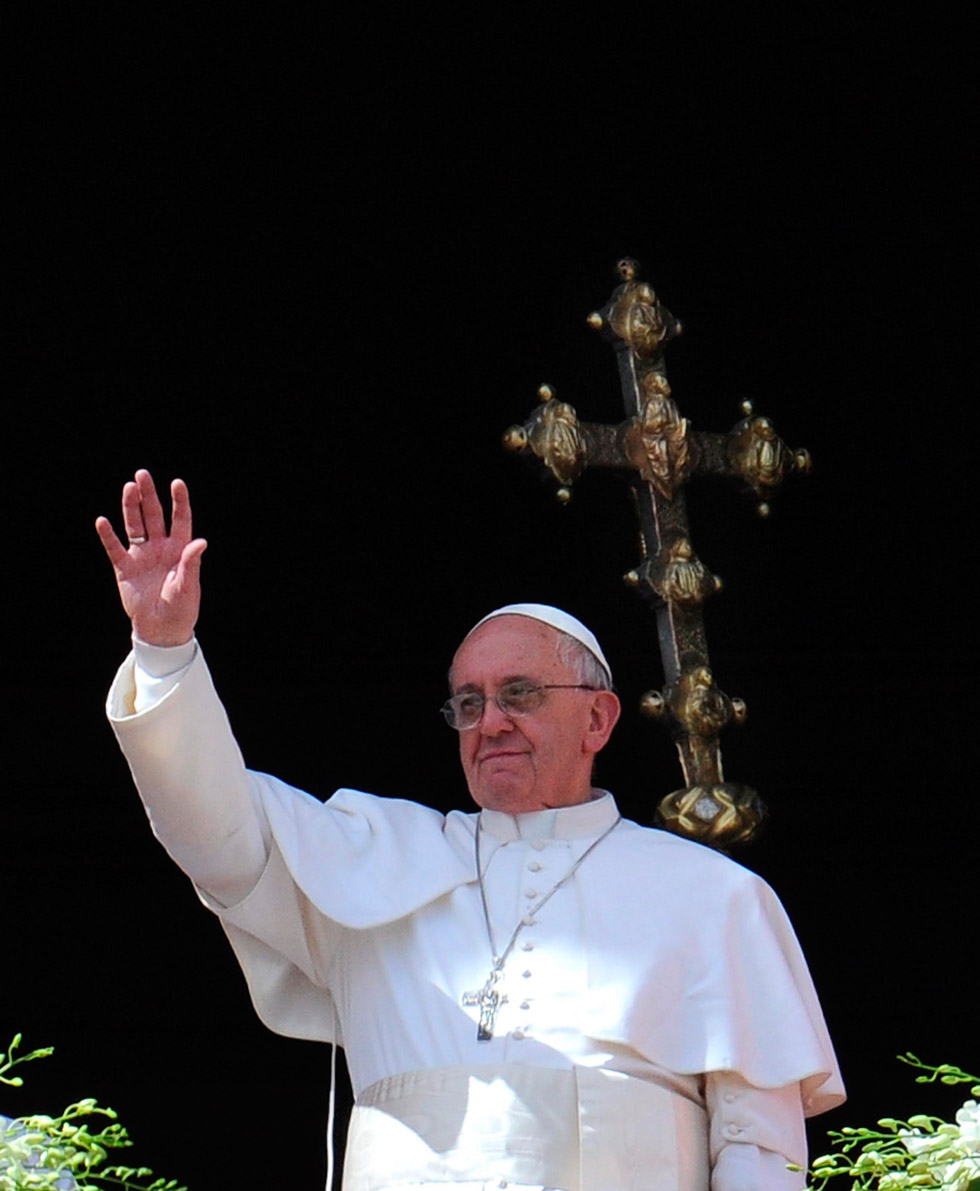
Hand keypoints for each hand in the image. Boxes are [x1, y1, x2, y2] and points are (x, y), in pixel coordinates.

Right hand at [95, 469, 206, 645]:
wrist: (162, 629)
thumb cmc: (181, 608)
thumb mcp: (188, 586)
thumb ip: (191, 563)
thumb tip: (201, 541)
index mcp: (179, 549)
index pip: (180, 519)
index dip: (179, 501)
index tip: (176, 483)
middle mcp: (159, 547)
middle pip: (154, 515)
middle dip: (149, 495)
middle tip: (142, 474)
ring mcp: (141, 556)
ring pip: (135, 526)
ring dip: (131, 507)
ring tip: (128, 488)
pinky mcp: (124, 568)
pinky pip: (114, 549)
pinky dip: (108, 536)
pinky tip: (102, 521)